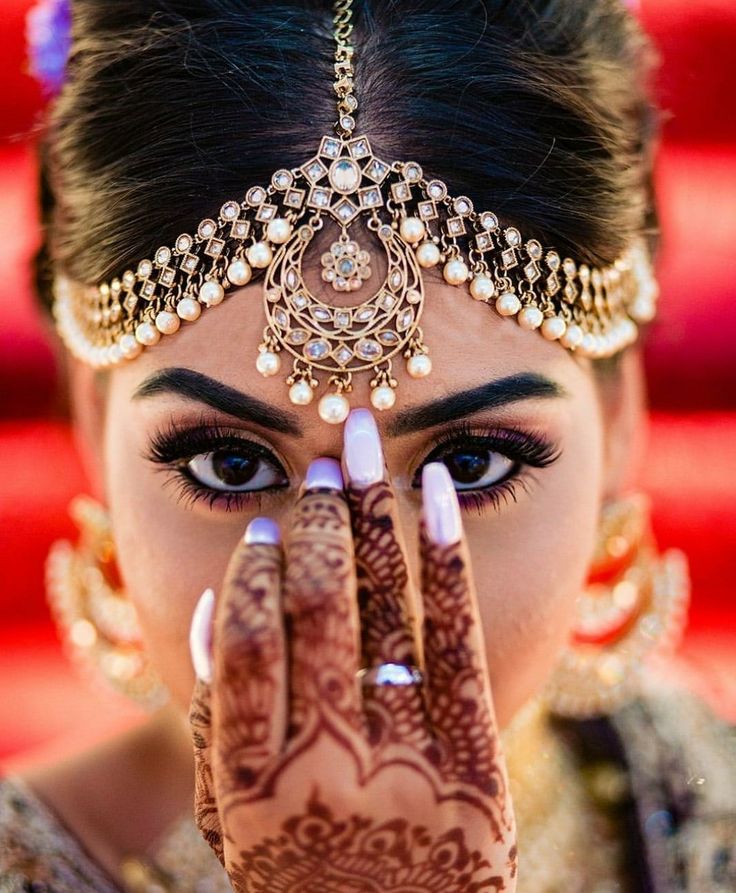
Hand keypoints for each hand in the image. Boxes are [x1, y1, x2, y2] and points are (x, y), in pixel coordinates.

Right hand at [188, 409, 516, 891]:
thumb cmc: (305, 878)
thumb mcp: (235, 825)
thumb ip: (210, 725)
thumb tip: (214, 607)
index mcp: (254, 785)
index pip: (245, 643)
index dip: (255, 568)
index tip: (269, 526)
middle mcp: (328, 763)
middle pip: (313, 607)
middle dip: (316, 519)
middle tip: (322, 468)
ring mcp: (408, 762)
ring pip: (381, 608)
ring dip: (369, 513)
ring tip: (363, 448)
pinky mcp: (476, 764)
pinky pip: (457, 641)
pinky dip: (444, 555)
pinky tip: (432, 488)